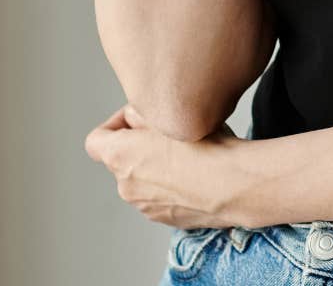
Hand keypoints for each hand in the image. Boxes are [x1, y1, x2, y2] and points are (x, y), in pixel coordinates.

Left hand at [84, 102, 248, 227]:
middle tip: (171, 134)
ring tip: (189, 156)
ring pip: (142, 180)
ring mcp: (144, 206)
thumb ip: (141, 114)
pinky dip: (172, 186)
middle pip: (122, 159)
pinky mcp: (164, 219)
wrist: (236, 185)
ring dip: (156, 167)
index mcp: (120, 156)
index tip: (139, 120)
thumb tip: (135, 118)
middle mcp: (125, 186)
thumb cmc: (207, 148)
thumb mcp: (171, 115)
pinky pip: (160, 197)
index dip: (114, 124)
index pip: (95, 140)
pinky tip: (197, 175)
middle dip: (141, 145)